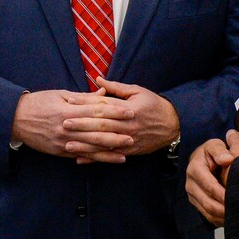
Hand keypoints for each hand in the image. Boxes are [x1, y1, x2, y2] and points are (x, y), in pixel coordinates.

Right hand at [10, 89, 133, 161]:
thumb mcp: (60, 94)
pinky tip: (109, 159)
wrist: (14, 119)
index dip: (115, 111)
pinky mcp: (60, 152)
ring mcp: (64, 141)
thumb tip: (104, 92)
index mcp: (68, 109)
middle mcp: (67, 127)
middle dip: (117, 132)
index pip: (96, 110)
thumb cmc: (38, 103)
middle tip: (135, 133)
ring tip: (127, 149)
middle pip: (96, 130)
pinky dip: (97, 158)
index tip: (130, 111)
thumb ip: (83, 96)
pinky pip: (82, 156)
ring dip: (111, 149)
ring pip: (91, 146)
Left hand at [61, 78, 180, 162]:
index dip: (86, 103)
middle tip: (64, 123)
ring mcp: (129, 139)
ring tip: (67, 144)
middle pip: (101, 124)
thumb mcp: (137, 91)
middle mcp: (127, 124)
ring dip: (85, 144)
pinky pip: (110, 155)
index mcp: (128, 108)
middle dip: (81, 124)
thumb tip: (98, 80)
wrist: (174, 124)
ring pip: (104, 142)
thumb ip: (116, 87)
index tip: (70, 101)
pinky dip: (95, 158)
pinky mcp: (130, 151)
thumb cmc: (154, 104)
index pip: (103, 105)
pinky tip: (81, 159)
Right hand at [186, 139, 234, 226]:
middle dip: (223, 208)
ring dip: (222, 216)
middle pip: (207, 202)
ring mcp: (192, 195)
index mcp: (195, 168)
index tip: (236, 199)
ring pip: (207, 211)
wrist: (208, 159)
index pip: (209, 185)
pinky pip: (207, 216)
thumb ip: (220, 150)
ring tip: (236, 217)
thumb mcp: (216, 145)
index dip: (222, 194)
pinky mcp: (196, 203)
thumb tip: (227, 159)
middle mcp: (190, 183)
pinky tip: (231, 219)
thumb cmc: (216, 152)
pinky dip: (219, 219)